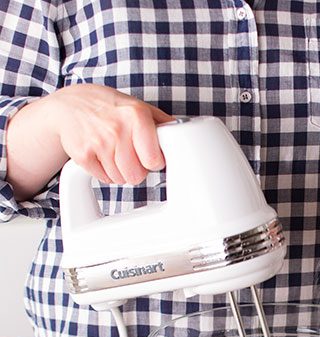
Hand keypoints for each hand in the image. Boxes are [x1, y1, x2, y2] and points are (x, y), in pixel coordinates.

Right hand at [48, 84, 172, 184]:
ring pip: (121, 180)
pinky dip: (105, 172)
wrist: (68, 105)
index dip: (154, 162)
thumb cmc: (109, 107)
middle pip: (137, 176)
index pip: (154, 161)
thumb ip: (162, 122)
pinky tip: (102, 155)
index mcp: (136, 116)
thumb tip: (184, 133)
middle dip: (137, 170)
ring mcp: (98, 143)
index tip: (150, 156)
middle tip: (131, 155)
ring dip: (121, 172)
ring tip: (116, 153)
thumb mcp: (138, 106)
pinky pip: (104, 179)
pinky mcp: (82, 155)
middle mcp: (117, 129)